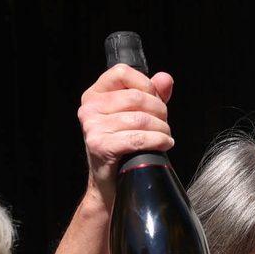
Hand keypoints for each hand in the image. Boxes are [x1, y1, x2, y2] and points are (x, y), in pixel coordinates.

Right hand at [79, 62, 174, 187]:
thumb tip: (165, 79)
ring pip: (140, 119)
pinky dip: (157, 141)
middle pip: (136, 97)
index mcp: (95, 94)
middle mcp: (89, 108)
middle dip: (159, 111)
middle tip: (163, 123)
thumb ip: (152, 94)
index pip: (122, 72)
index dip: (146, 85)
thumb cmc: (123, 146)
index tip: (156, 100)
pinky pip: (138, 138)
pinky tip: (164, 144)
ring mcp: (92, 127)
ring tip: (164, 136)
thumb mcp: (136, 114)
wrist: (109, 180)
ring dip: (161, 129)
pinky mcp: (100, 146)